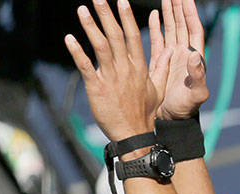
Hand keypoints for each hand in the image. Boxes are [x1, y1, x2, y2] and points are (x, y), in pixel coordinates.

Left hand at [65, 0, 169, 141]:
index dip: (126, 18)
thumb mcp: (158, 90)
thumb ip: (162, 68)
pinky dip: (77, 52)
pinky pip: (86, 67)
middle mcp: (126, 69)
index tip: (121, 1)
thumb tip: (170, 52)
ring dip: (91, 27)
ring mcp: (111, 78)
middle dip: (107, 15)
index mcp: (139, 68)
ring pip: (100, 47)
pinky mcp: (97, 88)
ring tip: (82, 9)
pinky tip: (69, 39)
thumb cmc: (145, 113)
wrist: (134, 135)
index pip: (133, 37)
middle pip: (115, 36)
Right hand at [149, 0, 208, 119]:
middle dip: (179, 7)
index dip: (190, 13)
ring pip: (172, 29)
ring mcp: (174, 57)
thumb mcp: (196, 94)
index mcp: (195, 58)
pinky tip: (156, 15)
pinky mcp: (162, 62)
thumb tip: (196, 56)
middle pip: (183, 25)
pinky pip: (160, 40)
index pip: (194, 29)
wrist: (172, 120)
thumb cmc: (186, 109)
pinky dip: (158, 27)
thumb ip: (198, 76)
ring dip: (170, 13)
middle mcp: (185, 54)